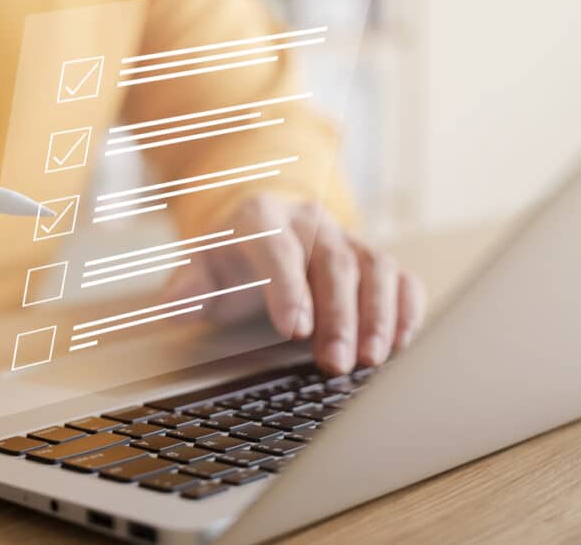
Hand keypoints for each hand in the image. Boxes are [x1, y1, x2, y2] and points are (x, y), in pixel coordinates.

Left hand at [165, 194, 425, 373]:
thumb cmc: (233, 258)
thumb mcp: (200, 268)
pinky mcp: (372, 257)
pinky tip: (403, 341)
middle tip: (336, 363)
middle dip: (339, 315)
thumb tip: (173, 310)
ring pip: (375, 266)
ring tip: (373, 359)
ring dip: (379, 315)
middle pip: (334, 262)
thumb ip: (187, 290)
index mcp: (262, 218)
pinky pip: (400, 275)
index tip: (293, 330)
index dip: (288, 288)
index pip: (278, 249)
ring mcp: (346, 236)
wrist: (261, 229)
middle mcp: (310, 221)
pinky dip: (407, 306)